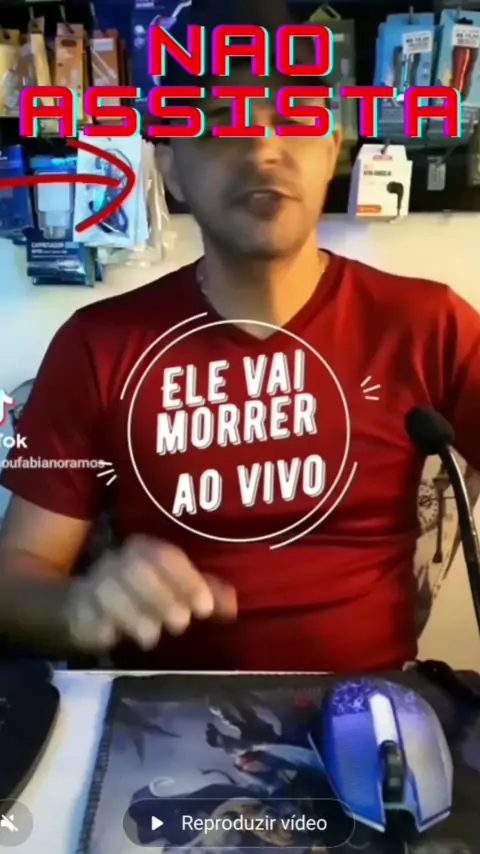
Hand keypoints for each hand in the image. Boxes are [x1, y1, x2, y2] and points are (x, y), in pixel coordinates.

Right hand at [64, 535, 236, 651]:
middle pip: (136, 571)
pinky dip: (99, 627)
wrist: (87, 601)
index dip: (188, 581)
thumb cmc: (145, 594)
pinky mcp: (76, 608)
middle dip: (161, 597)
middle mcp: (118, 560)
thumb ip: (207, 594)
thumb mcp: (177, 589)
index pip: (167, 557)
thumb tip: (232, 608)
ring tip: (151, 637)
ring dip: (133, 615)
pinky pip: (84, 614)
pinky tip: (112, 638)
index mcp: (146, 549)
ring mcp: (94, 583)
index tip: (205, 609)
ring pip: (108, 591)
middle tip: (180, 624)